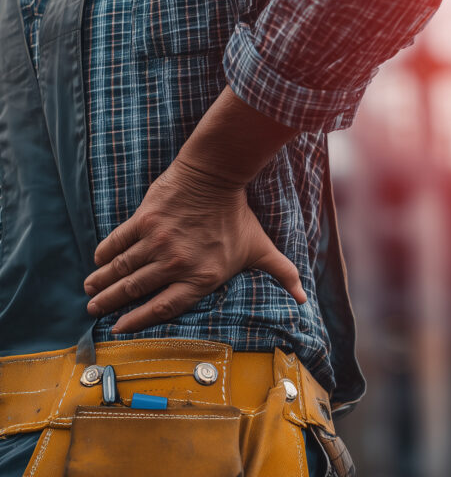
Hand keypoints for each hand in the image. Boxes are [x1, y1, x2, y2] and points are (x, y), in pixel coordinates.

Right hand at [83, 159, 306, 333]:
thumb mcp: (261, 248)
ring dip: (103, 282)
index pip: (163, 307)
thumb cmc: (239, 216)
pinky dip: (105, 253)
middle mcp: (176, 263)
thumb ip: (282, 273)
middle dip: (111, 304)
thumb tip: (304, 297)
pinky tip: (97, 262)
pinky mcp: (144, 220)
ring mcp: (158, 242)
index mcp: (201, 277)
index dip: (138, 321)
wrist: (217, 176)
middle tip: (95, 311)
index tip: (119, 329)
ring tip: (90, 291)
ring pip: (123, 269)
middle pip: (136, 291)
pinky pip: (118, 242)